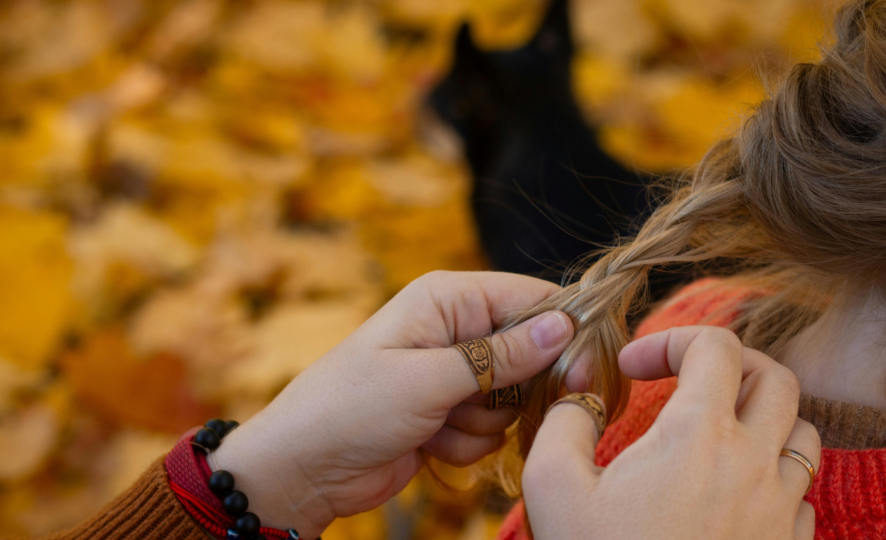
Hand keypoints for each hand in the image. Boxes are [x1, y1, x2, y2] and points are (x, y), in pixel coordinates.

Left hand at [212, 271, 575, 538]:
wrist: (304, 468)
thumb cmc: (353, 408)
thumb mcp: (429, 379)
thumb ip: (501, 356)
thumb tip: (564, 325)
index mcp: (447, 299)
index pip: (532, 298)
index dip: (562, 333)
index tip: (581, 371)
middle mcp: (454, 329)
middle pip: (531, 352)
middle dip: (515, 389)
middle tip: (485, 407)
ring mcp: (453, 374)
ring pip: (514, 398)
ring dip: (483, 422)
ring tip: (436, 423)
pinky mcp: (450, 413)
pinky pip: (492, 428)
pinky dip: (467, 442)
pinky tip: (428, 443)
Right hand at [523, 326, 820, 539]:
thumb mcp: (553, 486)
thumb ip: (565, 419)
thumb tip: (581, 392)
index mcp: (698, 435)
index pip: (716, 346)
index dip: (670, 339)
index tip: (632, 368)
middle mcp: (753, 464)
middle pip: (775, 377)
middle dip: (728, 365)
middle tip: (685, 382)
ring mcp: (779, 509)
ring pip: (802, 432)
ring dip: (761, 417)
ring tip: (715, 431)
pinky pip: (804, 491)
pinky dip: (774, 474)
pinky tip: (731, 491)